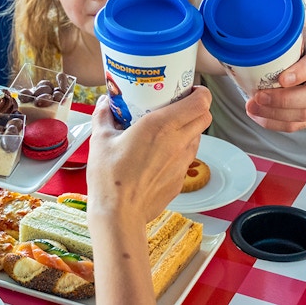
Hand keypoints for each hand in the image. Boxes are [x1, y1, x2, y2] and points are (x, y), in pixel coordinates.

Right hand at [86, 86, 211, 222]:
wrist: (119, 215)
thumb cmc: (110, 178)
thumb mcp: (100, 140)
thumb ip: (103, 115)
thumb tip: (103, 102)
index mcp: (161, 125)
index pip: (199, 102)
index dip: (200, 92)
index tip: (189, 88)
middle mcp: (177, 141)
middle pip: (205, 117)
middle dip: (198, 107)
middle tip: (180, 103)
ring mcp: (182, 162)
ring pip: (198, 137)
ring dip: (190, 128)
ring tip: (169, 128)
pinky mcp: (180, 179)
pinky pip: (188, 157)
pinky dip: (180, 150)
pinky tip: (161, 153)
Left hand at [245, 26, 305, 131]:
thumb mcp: (302, 34)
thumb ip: (283, 36)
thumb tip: (250, 35)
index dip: (300, 72)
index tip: (281, 78)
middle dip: (283, 100)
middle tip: (259, 96)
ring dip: (276, 114)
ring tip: (253, 108)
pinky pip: (300, 124)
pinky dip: (276, 123)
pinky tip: (259, 116)